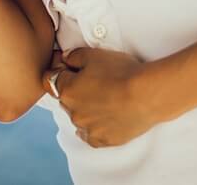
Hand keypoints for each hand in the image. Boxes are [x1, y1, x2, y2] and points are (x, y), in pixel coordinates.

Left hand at [43, 48, 157, 147]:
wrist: (145, 95)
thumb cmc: (120, 72)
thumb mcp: (94, 54)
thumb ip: (74, 56)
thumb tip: (65, 58)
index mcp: (67, 90)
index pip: (51, 79)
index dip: (60, 70)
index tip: (69, 67)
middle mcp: (72, 112)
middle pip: (66, 99)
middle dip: (74, 90)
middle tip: (94, 80)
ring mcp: (87, 129)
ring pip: (78, 117)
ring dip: (85, 108)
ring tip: (106, 97)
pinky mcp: (101, 140)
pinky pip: (90, 134)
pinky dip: (95, 125)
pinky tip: (106, 116)